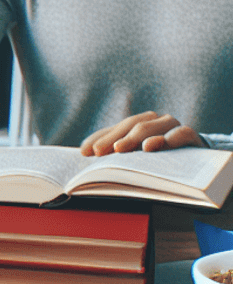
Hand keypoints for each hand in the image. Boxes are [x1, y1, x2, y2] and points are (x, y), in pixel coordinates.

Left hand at [80, 111, 203, 155]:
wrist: (199, 162)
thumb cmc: (160, 160)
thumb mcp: (137, 158)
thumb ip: (115, 154)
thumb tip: (86, 155)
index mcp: (140, 124)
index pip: (116, 129)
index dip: (99, 138)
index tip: (84, 152)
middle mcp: (156, 121)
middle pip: (131, 126)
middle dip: (112, 138)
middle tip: (98, 152)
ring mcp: (173, 126)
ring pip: (152, 127)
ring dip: (135, 137)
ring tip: (120, 149)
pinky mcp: (192, 136)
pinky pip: (180, 133)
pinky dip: (167, 138)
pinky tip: (152, 146)